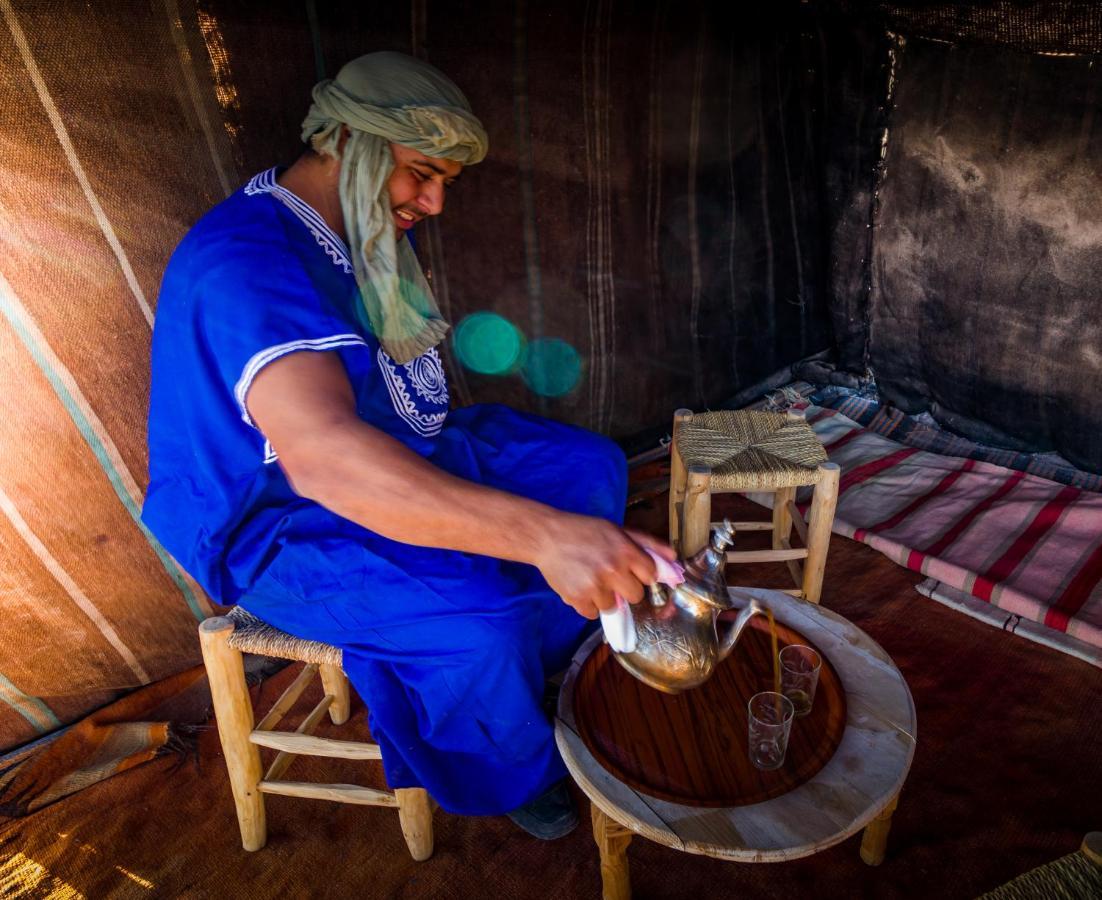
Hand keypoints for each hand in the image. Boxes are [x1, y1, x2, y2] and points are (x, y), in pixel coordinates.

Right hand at [533, 513, 676, 619]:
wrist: (547, 536)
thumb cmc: (584, 531)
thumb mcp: (617, 530)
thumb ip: (647, 544)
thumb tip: (674, 558)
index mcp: (626, 550)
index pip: (650, 575)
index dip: (640, 573)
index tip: (629, 569)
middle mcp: (613, 569)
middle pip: (636, 596)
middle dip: (624, 588)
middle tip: (609, 575)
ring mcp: (595, 586)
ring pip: (613, 607)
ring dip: (603, 597)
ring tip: (589, 578)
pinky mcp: (577, 599)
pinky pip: (592, 613)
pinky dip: (587, 604)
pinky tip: (579, 586)